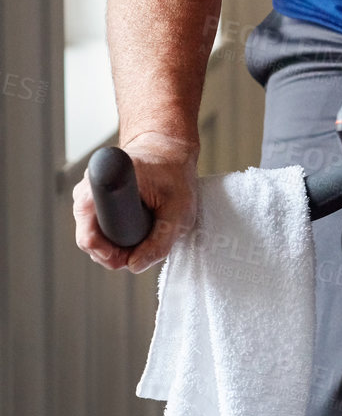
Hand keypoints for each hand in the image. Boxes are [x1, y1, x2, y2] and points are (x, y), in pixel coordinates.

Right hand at [73, 131, 198, 273]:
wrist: (167, 149)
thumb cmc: (175, 173)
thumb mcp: (179, 211)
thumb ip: (160, 241)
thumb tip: (135, 265)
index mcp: (106, 185)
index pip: (89, 233)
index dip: (106, 251)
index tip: (126, 254)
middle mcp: (88, 190)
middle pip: (88, 239)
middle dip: (112, 253)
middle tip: (140, 251)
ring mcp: (88, 195)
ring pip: (91, 236)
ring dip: (113, 246)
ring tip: (140, 240)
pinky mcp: (93, 200)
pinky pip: (95, 228)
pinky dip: (112, 237)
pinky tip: (132, 235)